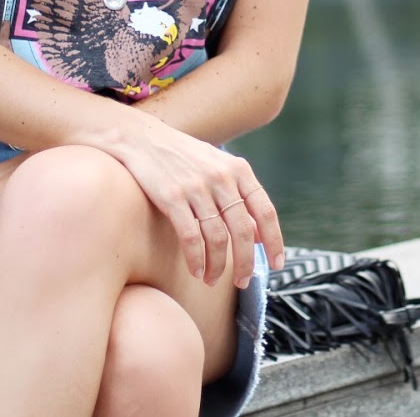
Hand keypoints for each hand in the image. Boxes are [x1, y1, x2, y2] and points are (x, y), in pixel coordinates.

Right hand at [107, 119, 283, 288]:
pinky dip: (196, 260)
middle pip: (242, 231)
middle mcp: (221, 177)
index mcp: (239, 169)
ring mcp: (196, 187)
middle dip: (245, 263)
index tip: (277, 264)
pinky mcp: (171, 197)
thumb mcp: (218, 167)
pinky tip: (196, 271)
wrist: (141, 138)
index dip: (275, 241)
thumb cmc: (183, 157)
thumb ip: (240, 197)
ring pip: (217, 238)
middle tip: (242, 282)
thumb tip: (258, 235)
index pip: (266, 211)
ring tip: (212, 281)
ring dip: (218, 267)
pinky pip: (191, 237)